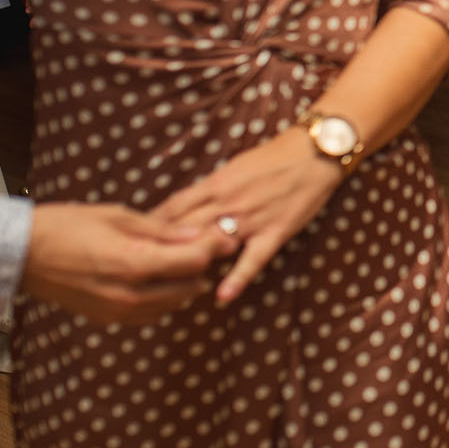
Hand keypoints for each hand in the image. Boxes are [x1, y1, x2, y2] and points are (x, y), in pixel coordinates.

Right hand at [19, 204, 234, 323]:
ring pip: (173, 304)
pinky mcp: (108, 318)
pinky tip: (157, 279)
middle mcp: (130, 294)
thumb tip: (199, 236)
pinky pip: (151, 313)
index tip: (223, 236)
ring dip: (184, 284)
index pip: (193, 262)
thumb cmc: (68, 225)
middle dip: (202, 266)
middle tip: (204, 246)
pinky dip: (163, 298)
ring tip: (180, 260)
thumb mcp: (119, 217)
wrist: (22, 254)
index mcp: (135, 263)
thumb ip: (162, 231)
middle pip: (189, 286)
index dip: (213, 248)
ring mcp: (119, 310)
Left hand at [153, 129, 343, 303]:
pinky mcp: (274, 232)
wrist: (315, 152)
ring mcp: (250, 220)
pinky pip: (252, 259)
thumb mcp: (235, 165)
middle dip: (161, 248)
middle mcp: (227, 203)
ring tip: (169, 285)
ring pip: (212, 245)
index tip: (134, 240)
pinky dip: (237, 278)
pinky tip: (222, 296)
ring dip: (191, 264)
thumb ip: (212, 187)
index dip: (151, 226)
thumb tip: (189, 204)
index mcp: (216, 184)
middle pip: (185, 229)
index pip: (174, 207)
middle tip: (139, 268)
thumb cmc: (275, 156)